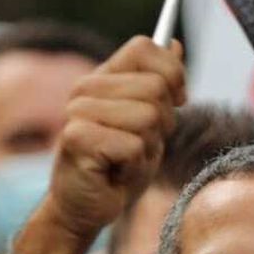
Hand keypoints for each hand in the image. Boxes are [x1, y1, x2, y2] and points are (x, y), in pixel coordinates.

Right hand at [40, 38, 185, 242]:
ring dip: (148, 147)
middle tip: (140, 144)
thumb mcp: (148, 122)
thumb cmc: (117, 166)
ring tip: (126, 159)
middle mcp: (86, 88)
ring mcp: (78, 111)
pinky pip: (134, 146)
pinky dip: (135, 166)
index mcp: (103, 77)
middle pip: (156, 87)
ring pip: (148, 117)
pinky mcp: (77, 138)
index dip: (172, 73)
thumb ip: (160, 84)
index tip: (177, 100)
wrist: (84, 209)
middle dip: (163, 123)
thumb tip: (175, 44)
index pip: (145, 47)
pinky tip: (115, 173)